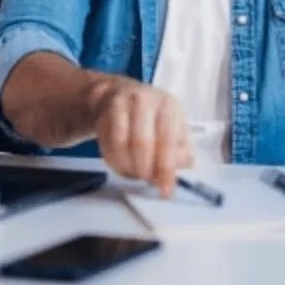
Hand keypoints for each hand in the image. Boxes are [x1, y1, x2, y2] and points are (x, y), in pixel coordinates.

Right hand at [88, 79, 193, 197]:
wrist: (121, 94)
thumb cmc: (153, 118)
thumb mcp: (175, 131)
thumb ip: (179, 154)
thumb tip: (171, 174)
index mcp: (169, 105)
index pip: (168, 139)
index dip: (166, 169)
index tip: (164, 190)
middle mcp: (146, 100)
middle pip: (142, 142)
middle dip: (144, 169)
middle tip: (146, 179)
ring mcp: (123, 103)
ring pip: (121, 144)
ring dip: (127, 167)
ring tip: (134, 172)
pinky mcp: (105, 111)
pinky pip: (107, 143)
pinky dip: (114, 161)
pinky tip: (122, 164)